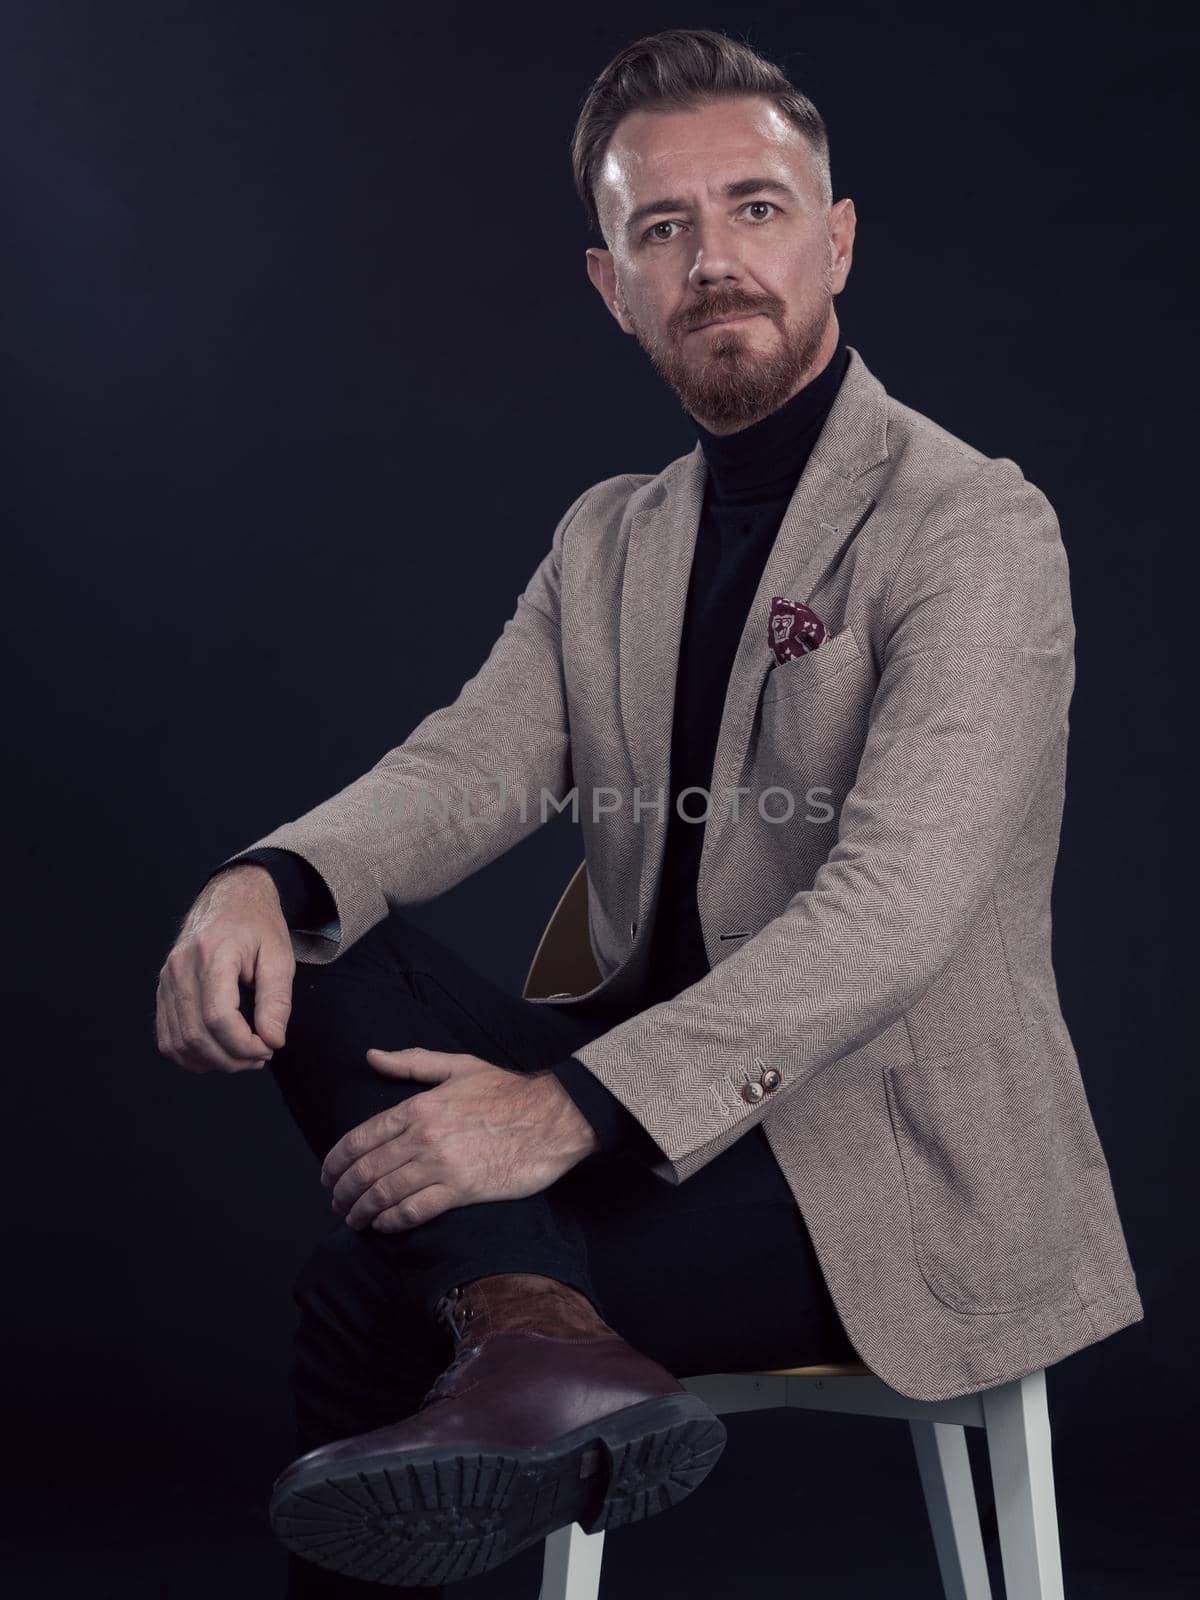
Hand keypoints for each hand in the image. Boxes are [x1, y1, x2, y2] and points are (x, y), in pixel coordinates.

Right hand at [156, 865, 295, 1072]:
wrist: (230, 898)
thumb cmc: (257, 925)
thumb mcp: (280, 956)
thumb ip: (277, 1000)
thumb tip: (273, 1040)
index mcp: (212, 954)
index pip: (218, 1017)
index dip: (244, 1044)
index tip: (268, 1048)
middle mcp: (181, 967)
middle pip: (196, 1035)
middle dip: (231, 1058)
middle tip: (260, 1057)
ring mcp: (167, 979)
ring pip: (178, 1042)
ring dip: (212, 1061)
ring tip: (242, 1057)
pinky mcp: (163, 989)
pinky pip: (167, 1036)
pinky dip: (191, 1054)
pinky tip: (217, 1053)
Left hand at [321, 1047, 598, 1231]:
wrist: (554, 1116)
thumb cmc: (508, 1091)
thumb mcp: (458, 1066)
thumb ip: (412, 1062)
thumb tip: (372, 1056)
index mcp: (418, 1106)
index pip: (361, 1138)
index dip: (336, 1161)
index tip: (327, 1175)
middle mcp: (423, 1136)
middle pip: (366, 1170)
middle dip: (343, 1191)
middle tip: (336, 1203)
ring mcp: (442, 1165)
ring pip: (384, 1194)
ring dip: (361, 1211)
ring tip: (353, 1219)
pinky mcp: (462, 1190)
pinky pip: (414, 1211)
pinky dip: (391, 1222)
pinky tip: (383, 1226)